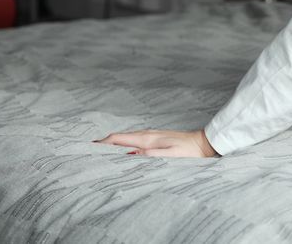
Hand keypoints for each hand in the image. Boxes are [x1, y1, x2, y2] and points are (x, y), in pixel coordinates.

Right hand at [94, 128, 220, 157]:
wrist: (204, 144)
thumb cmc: (189, 151)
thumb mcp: (170, 155)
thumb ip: (150, 155)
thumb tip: (130, 154)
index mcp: (147, 139)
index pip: (119, 139)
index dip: (103, 143)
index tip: (88, 148)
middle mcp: (147, 134)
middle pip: (119, 137)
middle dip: (103, 142)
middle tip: (88, 150)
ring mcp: (151, 135)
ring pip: (126, 138)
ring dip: (113, 143)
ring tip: (100, 150)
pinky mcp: (156, 138)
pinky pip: (134, 140)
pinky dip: (123, 143)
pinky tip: (122, 149)